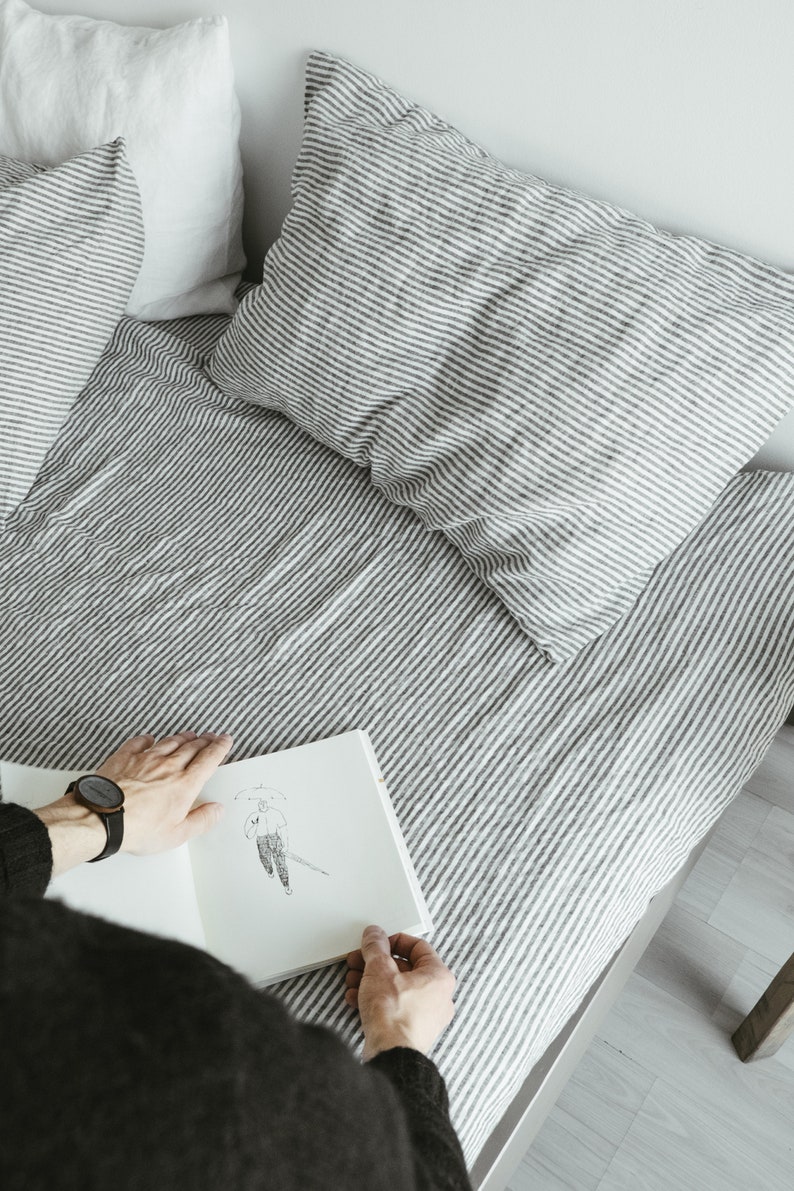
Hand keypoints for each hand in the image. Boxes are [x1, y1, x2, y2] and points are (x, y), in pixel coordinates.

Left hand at [35, 730, 232, 874]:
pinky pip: (139, 743)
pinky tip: (150, 738)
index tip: (225, 740)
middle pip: (191, 747)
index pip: (208, 760)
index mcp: (184, 785)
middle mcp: (168, 766)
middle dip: (204, 740)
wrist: (102, 818)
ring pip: (169, 743)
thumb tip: (218, 810)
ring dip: (182, 737)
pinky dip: (148, 739)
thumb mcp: (176, 834)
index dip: (220, 748)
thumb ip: (201, 820)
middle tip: (211, 735)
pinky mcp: (124, 758)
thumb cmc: (138, 829)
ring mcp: (145, 759)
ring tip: (189, 734)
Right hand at [345, 925, 455, 1059]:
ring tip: (352, 981)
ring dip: (371, 981)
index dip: (393, 941)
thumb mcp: (379, 969)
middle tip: (358, 961)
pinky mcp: (411, 1031)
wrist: (390, 1055)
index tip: (377, 943)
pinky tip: (354, 999)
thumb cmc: (393, 1015)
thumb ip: (376, 947)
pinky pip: (394, 1007)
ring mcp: (426, 1017)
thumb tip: (374, 935)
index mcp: (439, 977)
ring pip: (396, 989)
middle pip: (403, 969)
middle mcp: (438, 997)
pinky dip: (375, 1000)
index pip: (418, 947)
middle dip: (375, 964)